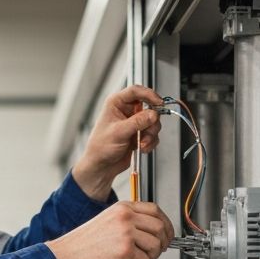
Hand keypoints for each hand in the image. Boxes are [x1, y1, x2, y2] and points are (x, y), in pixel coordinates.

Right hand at [46, 202, 174, 258]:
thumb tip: (155, 235)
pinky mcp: (125, 250)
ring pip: (155, 245)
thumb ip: (130, 224)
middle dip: (161, 244)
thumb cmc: (84, 245)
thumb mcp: (109, 223)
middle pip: (160, 227)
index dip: (165, 225)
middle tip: (153, 254)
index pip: (155, 211)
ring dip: (150, 258)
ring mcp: (126, 232)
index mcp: (122, 208)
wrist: (66, 256)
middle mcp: (126, 217)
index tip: (166, 235)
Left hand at [71, 85, 163, 201]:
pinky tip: (142, 148)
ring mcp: (134, 123)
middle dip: (151, 121)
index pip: (136, 91)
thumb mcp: (119, 132)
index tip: (159, 103)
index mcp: (116, 103)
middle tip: (148, 130)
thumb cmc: (100, 148)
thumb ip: (137, 122)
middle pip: (149, 107)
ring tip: (141, 144)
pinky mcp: (140, 134)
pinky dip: (150, 142)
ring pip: (153, 122)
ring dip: (150, 135)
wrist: (102, 167)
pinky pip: (153, 134)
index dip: (149, 95)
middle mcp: (126, 111)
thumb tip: (153, 114)